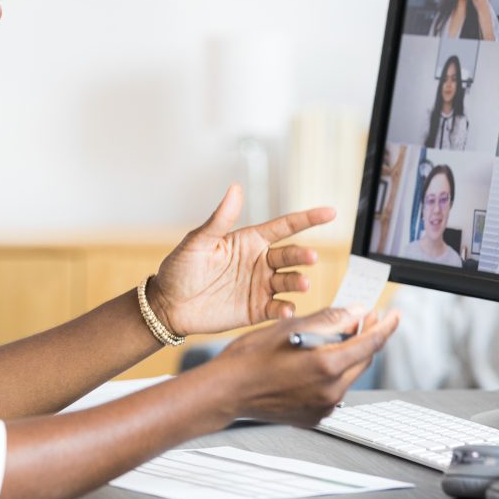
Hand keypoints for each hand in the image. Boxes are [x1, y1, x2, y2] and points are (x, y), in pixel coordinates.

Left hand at [151, 184, 334, 335]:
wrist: (168, 305)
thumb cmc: (180, 268)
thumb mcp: (198, 241)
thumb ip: (220, 219)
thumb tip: (235, 187)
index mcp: (250, 241)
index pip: (285, 227)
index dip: (308, 219)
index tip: (330, 212)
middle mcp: (260, 262)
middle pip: (290, 255)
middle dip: (303, 256)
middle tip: (310, 258)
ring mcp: (260, 286)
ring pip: (288, 282)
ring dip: (298, 282)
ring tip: (301, 284)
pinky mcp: (257, 310)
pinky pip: (277, 308)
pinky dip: (286, 309)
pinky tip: (288, 310)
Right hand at [210, 307, 400, 426]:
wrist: (227, 391)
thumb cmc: (251, 358)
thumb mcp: (291, 326)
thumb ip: (329, 319)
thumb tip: (356, 312)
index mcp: (326, 365)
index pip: (370, 342)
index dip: (386, 325)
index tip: (394, 314)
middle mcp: (330, 390)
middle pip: (363, 358)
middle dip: (367, 336)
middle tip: (366, 317)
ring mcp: (323, 407)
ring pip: (348, 374)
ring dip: (348, 353)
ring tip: (337, 334)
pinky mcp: (314, 416)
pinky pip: (334, 389)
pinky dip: (333, 371)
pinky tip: (317, 358)